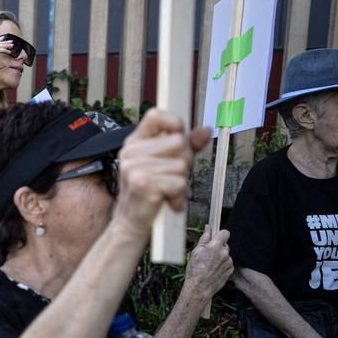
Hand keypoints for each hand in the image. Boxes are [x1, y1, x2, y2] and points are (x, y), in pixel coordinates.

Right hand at [112, 109, 210, 237]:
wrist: (132, 222)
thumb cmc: (151, 191)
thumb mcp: (167, 164)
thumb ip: (187, 146)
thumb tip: (206, 130)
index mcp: (134, 142)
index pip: (155, 115)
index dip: (174, 122)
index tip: (179, 133)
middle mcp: (130, 152)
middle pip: (178, 142)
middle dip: (184, 161)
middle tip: (171, 176)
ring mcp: (134, 168)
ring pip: (181, 165)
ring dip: (181, 182)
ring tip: (167, 191)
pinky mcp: (142, 184)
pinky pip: (179, 182)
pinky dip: (179, 195)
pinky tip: (167, 200)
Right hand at [185, 229, 232, 297]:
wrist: (199, 287)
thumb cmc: (195, 270)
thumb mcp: (196, 251)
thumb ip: (204, 238)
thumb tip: (208, 228)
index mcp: (216, 246)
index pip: (225, 233)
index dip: (220, 234)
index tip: (215, 238)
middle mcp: (225, 253)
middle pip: (224, 244)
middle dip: (218, 247)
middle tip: (207, 255)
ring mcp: (229, 262)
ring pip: (225, 254)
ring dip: (219, 257)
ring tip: (209, 265)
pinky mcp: (230, 269)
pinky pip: (227, 263)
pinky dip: (222, 265)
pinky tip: (213, 270)